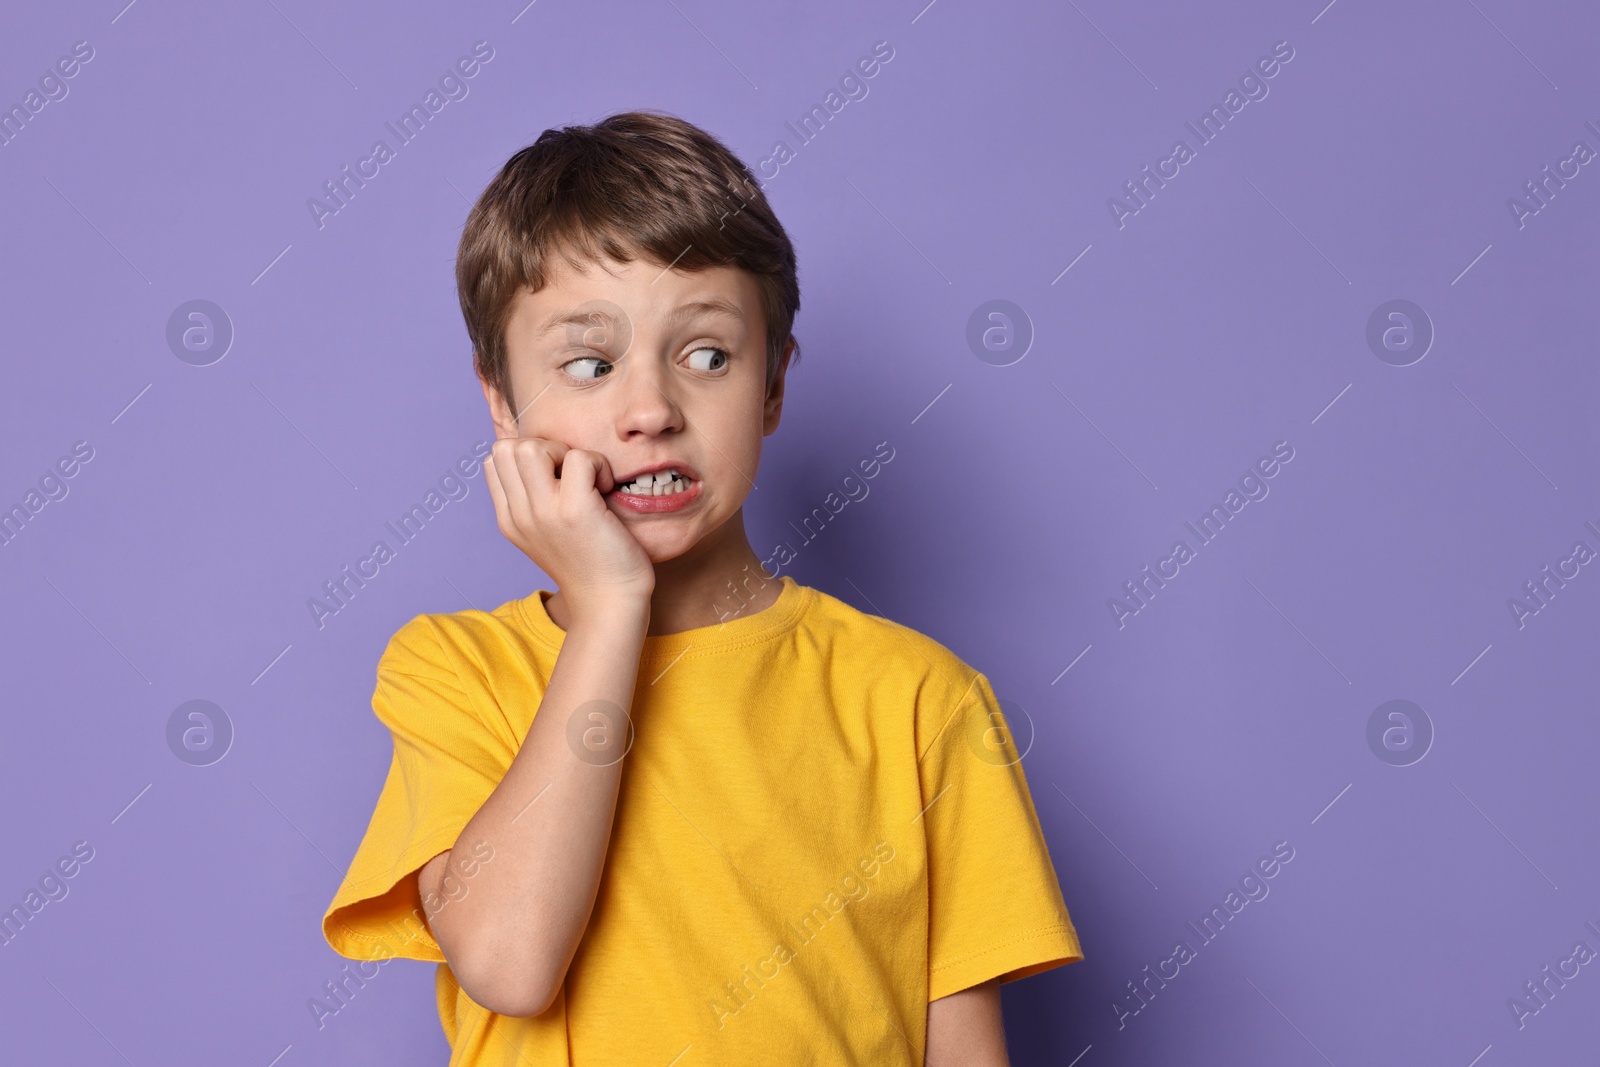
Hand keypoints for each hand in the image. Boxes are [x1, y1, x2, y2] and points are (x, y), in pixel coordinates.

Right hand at [483, 436, 655, 614]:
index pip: (494, 460)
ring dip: (565, 451)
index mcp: (509, 520)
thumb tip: (543, 458)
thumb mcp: (548, 533)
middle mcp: (519, 516)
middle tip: (572, 475)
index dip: (529, 457)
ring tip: (586, 479)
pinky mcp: (575, 511)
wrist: (609, 603)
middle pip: (505, 448)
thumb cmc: (590, 563)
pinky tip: (605, 488)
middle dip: (543, 447)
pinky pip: (578, 457)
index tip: (557, 478)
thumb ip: (534, 501)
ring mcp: (543, 513)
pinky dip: (598, 463)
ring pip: (531, 447)